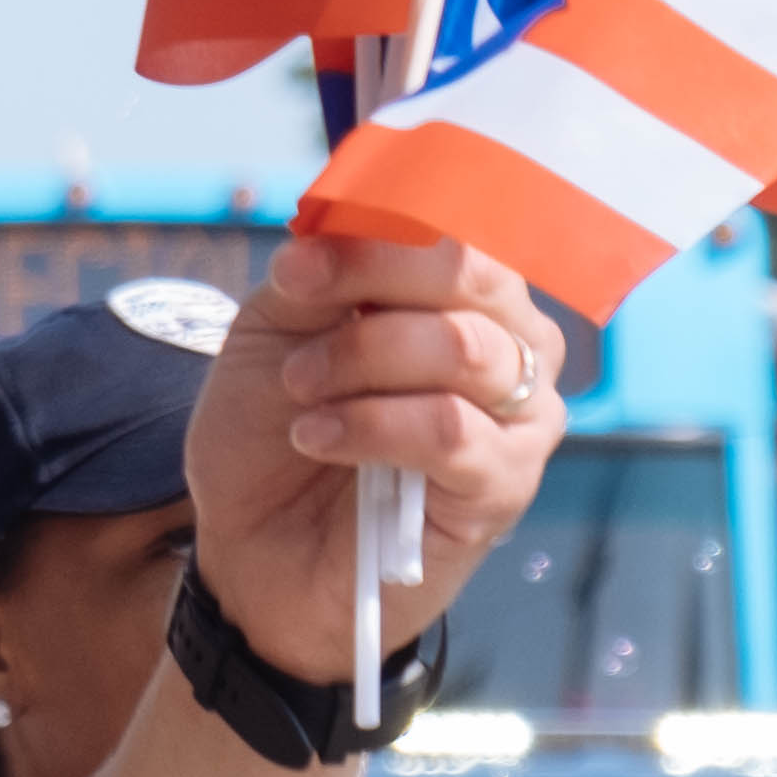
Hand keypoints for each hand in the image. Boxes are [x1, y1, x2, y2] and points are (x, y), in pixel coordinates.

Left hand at [179, 232, 565, 686]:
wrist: (257, 547)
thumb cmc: (275, 434)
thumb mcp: (272, 336)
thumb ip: (314, 278)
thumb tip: (330, 230)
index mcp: (461, 295)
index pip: (451, 229)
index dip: (373, 237)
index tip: (294, 269)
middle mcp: (510, 343)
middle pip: (472, 274)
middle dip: (369, 293)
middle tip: (296, 347)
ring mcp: (519, 415)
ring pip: (463, 347)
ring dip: (360, 364)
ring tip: (301, 398)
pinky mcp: (505, 484)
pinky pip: (452, 429)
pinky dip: (371, 426)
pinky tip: (320, 439)